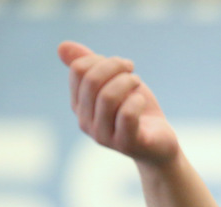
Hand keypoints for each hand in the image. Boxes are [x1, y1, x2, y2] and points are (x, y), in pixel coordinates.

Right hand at [58, 41, 179, 163]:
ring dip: (128, 82)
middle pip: (91, 81)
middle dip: (115, 67)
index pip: (79, 71)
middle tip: (131, 70)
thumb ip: (90, 66)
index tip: (122, 65)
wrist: (159, 143)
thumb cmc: (136, 110)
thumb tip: (61, 46)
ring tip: (137, 83)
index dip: (101, 60)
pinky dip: (137, 101)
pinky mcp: (125, 144)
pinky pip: (127, 115)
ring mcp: (103, 136)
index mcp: (78, 105)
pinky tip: (142, 101)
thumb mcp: (114, 83)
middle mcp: (85, 122)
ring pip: (108, 97)